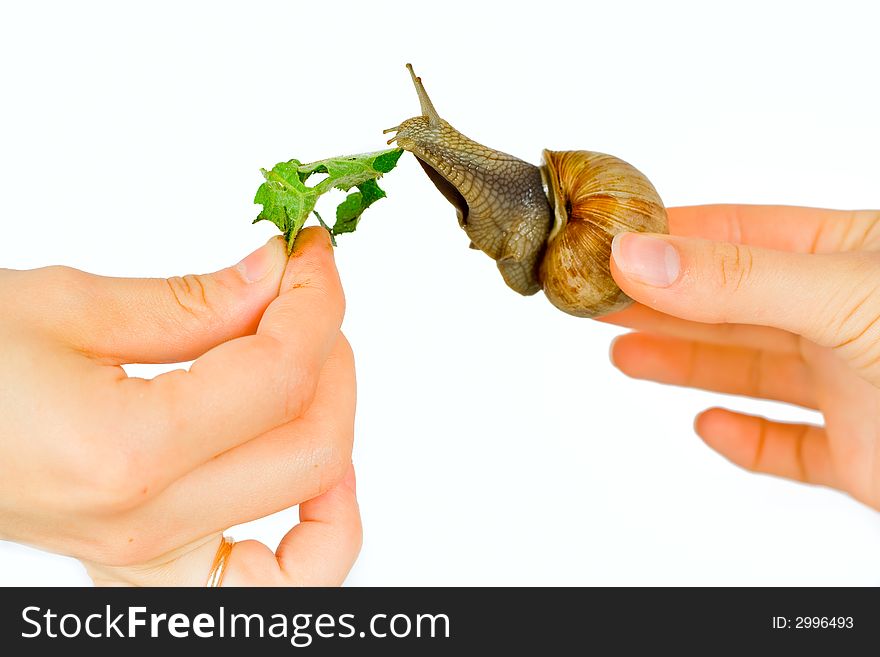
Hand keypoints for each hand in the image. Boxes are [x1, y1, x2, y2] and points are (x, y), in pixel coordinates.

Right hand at [0, 227, 360, 585]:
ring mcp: (149, 559)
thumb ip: (197, 300)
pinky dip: (316, 534)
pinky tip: (313, 478)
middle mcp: (147, 526)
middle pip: (313, 449)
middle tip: (305, 301)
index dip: (317, 305)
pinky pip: (270, 583)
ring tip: (307, 374)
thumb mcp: (67, 305)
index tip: (312, 260)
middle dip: (331, 358)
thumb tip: (278, 278)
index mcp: (127, 453)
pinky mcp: (147, 565)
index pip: (281, 378)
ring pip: (316, 528)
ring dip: (333, 433)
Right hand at [604, 205, 879, 509]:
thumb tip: (637, 258)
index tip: (603, 246)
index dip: (667, 240)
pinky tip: (711, 427)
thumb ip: (738, 280)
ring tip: (626, 355)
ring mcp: (854, 386)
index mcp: (852, 254)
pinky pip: (789, 445)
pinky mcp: (860, 453)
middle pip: (730, 305)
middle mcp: (846, 316)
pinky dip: (745, 440)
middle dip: (658, 304)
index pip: (738, 234)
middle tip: (593, 300)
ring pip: (752, 371)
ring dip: (686, 365)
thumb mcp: (843, 296)